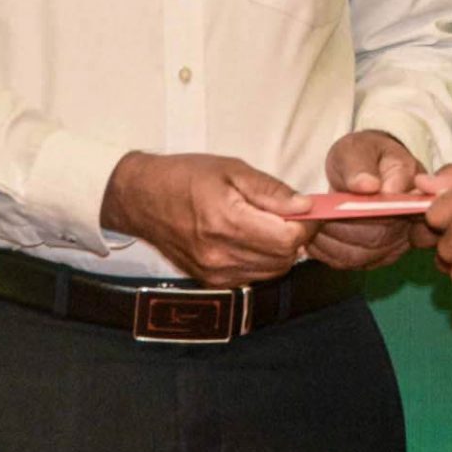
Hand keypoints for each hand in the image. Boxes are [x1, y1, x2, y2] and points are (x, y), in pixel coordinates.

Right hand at [100, 151, 313, 287]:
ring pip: (272, 271)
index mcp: (226, 223)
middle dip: (296, 236)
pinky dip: (264, 260)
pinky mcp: (211, 283)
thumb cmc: (185, 177)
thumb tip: (305, 206)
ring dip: (281, 250)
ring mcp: (215, 274)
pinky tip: (254, 238)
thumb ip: (270, 190)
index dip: (307, 224)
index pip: (288, 239)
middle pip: (284, 259)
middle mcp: (221, 256)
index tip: (309, 208)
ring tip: (270, 222)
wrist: (142, 200)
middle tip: (291, 212)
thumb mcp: (231, 169)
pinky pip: (254, 276)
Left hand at [307, 130, 424, 270]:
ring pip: (366, 253)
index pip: (395, 205)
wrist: (363, 167)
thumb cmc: (361, 155)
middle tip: (315, 218)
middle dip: (341, 228)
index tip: (336, 206)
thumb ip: (359, 165)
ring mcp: (401, 236)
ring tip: (311, 228)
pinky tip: (316, 240)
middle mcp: (413, 212)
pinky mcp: (385, 253)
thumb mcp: (355, 149)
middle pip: (379, 234)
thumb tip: (369, 186)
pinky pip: (359, 262)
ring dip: (333, 244)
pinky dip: (332, 254)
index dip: (364, 211)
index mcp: (411, 179)